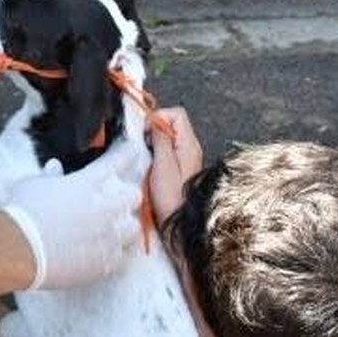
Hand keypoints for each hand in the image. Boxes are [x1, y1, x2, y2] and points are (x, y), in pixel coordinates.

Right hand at [2, 136, 151, 289]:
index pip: (116, 161)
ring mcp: (106, 238)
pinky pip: (117, 256)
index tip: (132, 148)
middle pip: (133, 196)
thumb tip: (54, 168)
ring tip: (112, 228)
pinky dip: (110, 252)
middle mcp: (103, 209)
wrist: (20, 250)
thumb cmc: (24, 213)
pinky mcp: (102, 263)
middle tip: (119, 197)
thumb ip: (50, 176)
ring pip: (133, 229)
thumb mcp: (33, 184)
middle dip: (128, 194)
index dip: (127, 152)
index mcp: (87, 184)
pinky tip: (98, 252)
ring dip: (124, 226)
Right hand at [147, 107, 202, 226]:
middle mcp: (190, 148)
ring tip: (150, 157)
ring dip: (155, 142)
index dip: (159, 117)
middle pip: (172, 123)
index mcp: (189, 145)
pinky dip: (157, 152)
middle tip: (147, 146)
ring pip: (169, 135)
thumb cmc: (171, 199)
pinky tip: (152, 165)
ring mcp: (186, 157)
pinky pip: (167, 149)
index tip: (146, 131)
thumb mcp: (162, 165)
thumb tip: (154, 121)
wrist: (177, 222)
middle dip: (155, 129)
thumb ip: (160, 139)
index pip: (177, 114)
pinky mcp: (179, 166)